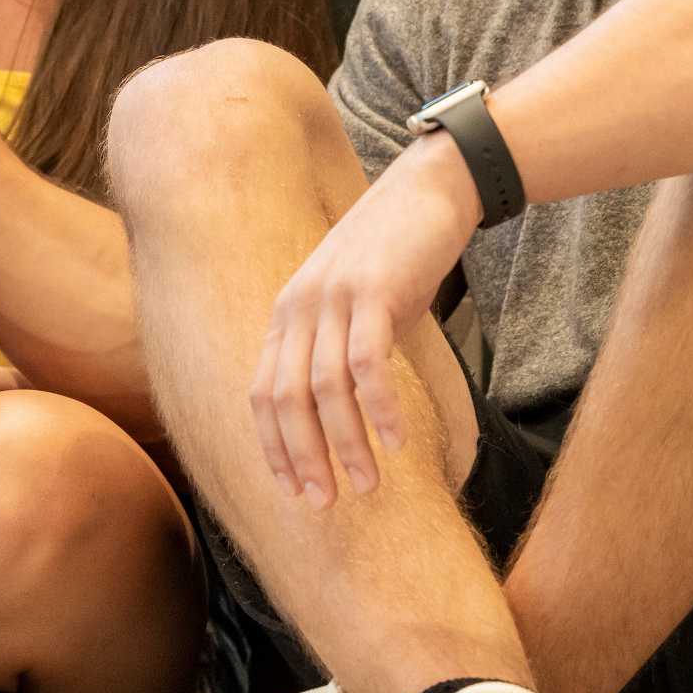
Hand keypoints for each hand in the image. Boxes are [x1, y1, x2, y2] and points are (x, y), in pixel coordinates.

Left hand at [252, 132, 480, 505]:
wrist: (430, 188)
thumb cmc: (397, 255)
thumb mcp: (353, 305)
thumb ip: (336, 350)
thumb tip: (338, 414)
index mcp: (286, 314)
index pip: (262, 394)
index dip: (273, 449)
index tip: (294, 493)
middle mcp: (298, 307)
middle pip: (284, 399)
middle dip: (302, 458)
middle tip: (326, 504)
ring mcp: (332, 298)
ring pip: (325, 389)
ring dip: (345, 444)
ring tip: (368, 486)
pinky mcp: (373, 292)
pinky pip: (367, 363)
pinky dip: (380, 407)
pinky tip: (397, 441)